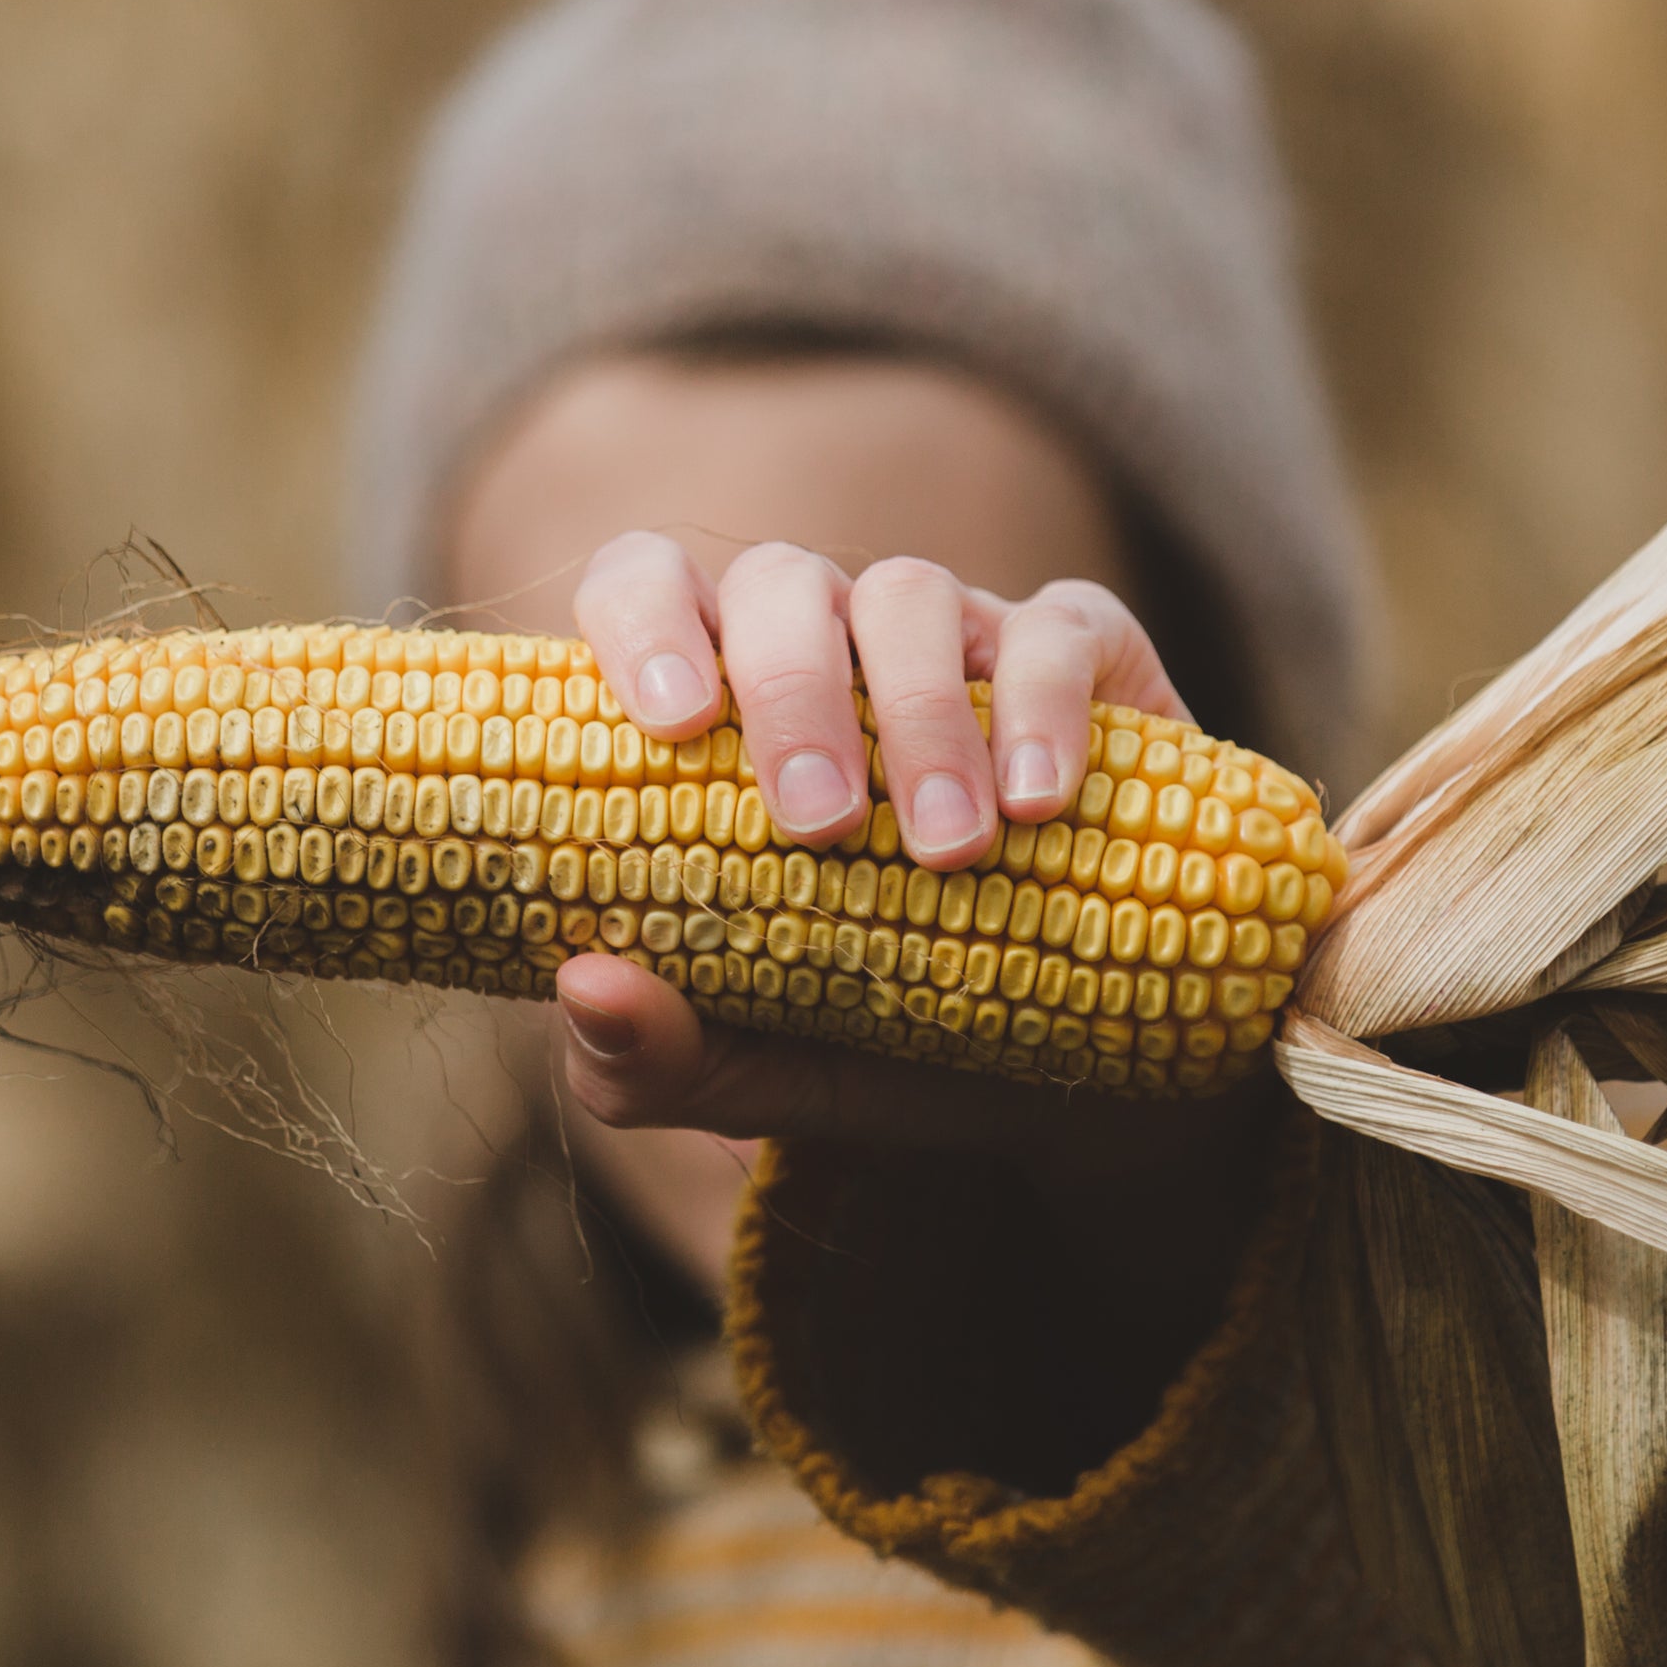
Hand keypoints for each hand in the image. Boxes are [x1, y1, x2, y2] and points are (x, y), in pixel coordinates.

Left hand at [543, 537, 1273, 1294]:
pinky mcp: (1080, 659)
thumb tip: (587, 989)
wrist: (1056, 1082)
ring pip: (909, 594)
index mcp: (716, 708)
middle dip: (789, 689)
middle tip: (820, 825)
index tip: (674, 724)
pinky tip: (1039, 805)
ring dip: (919, 717)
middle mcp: (826, 646)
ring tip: (949, 851)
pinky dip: (1042, 706)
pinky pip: (1055, 631)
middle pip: (779, 583)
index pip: (645, 587)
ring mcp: (955, 639)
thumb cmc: (863, 1043)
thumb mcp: (747, 1070)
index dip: (644, 620)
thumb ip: (643, 1057)